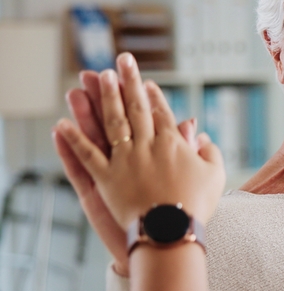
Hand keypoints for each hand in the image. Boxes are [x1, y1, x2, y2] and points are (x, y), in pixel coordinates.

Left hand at [54, 53, 224, 236]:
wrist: (171, 230)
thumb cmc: (197, 205)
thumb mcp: (215, 175)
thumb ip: (209, 151)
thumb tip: (200, 136)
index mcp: (171, 143)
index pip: (161, 112)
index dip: (152, 95)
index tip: (145, 81)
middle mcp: (146, 145)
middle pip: (135, 108)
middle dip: (127, 81)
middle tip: (121, 61)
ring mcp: (124, 160)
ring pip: (111, 123)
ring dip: (102, 98)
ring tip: (95, 77)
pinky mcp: (106, 178)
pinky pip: (86, 156)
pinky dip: (73, 140)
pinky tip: (61, 124)